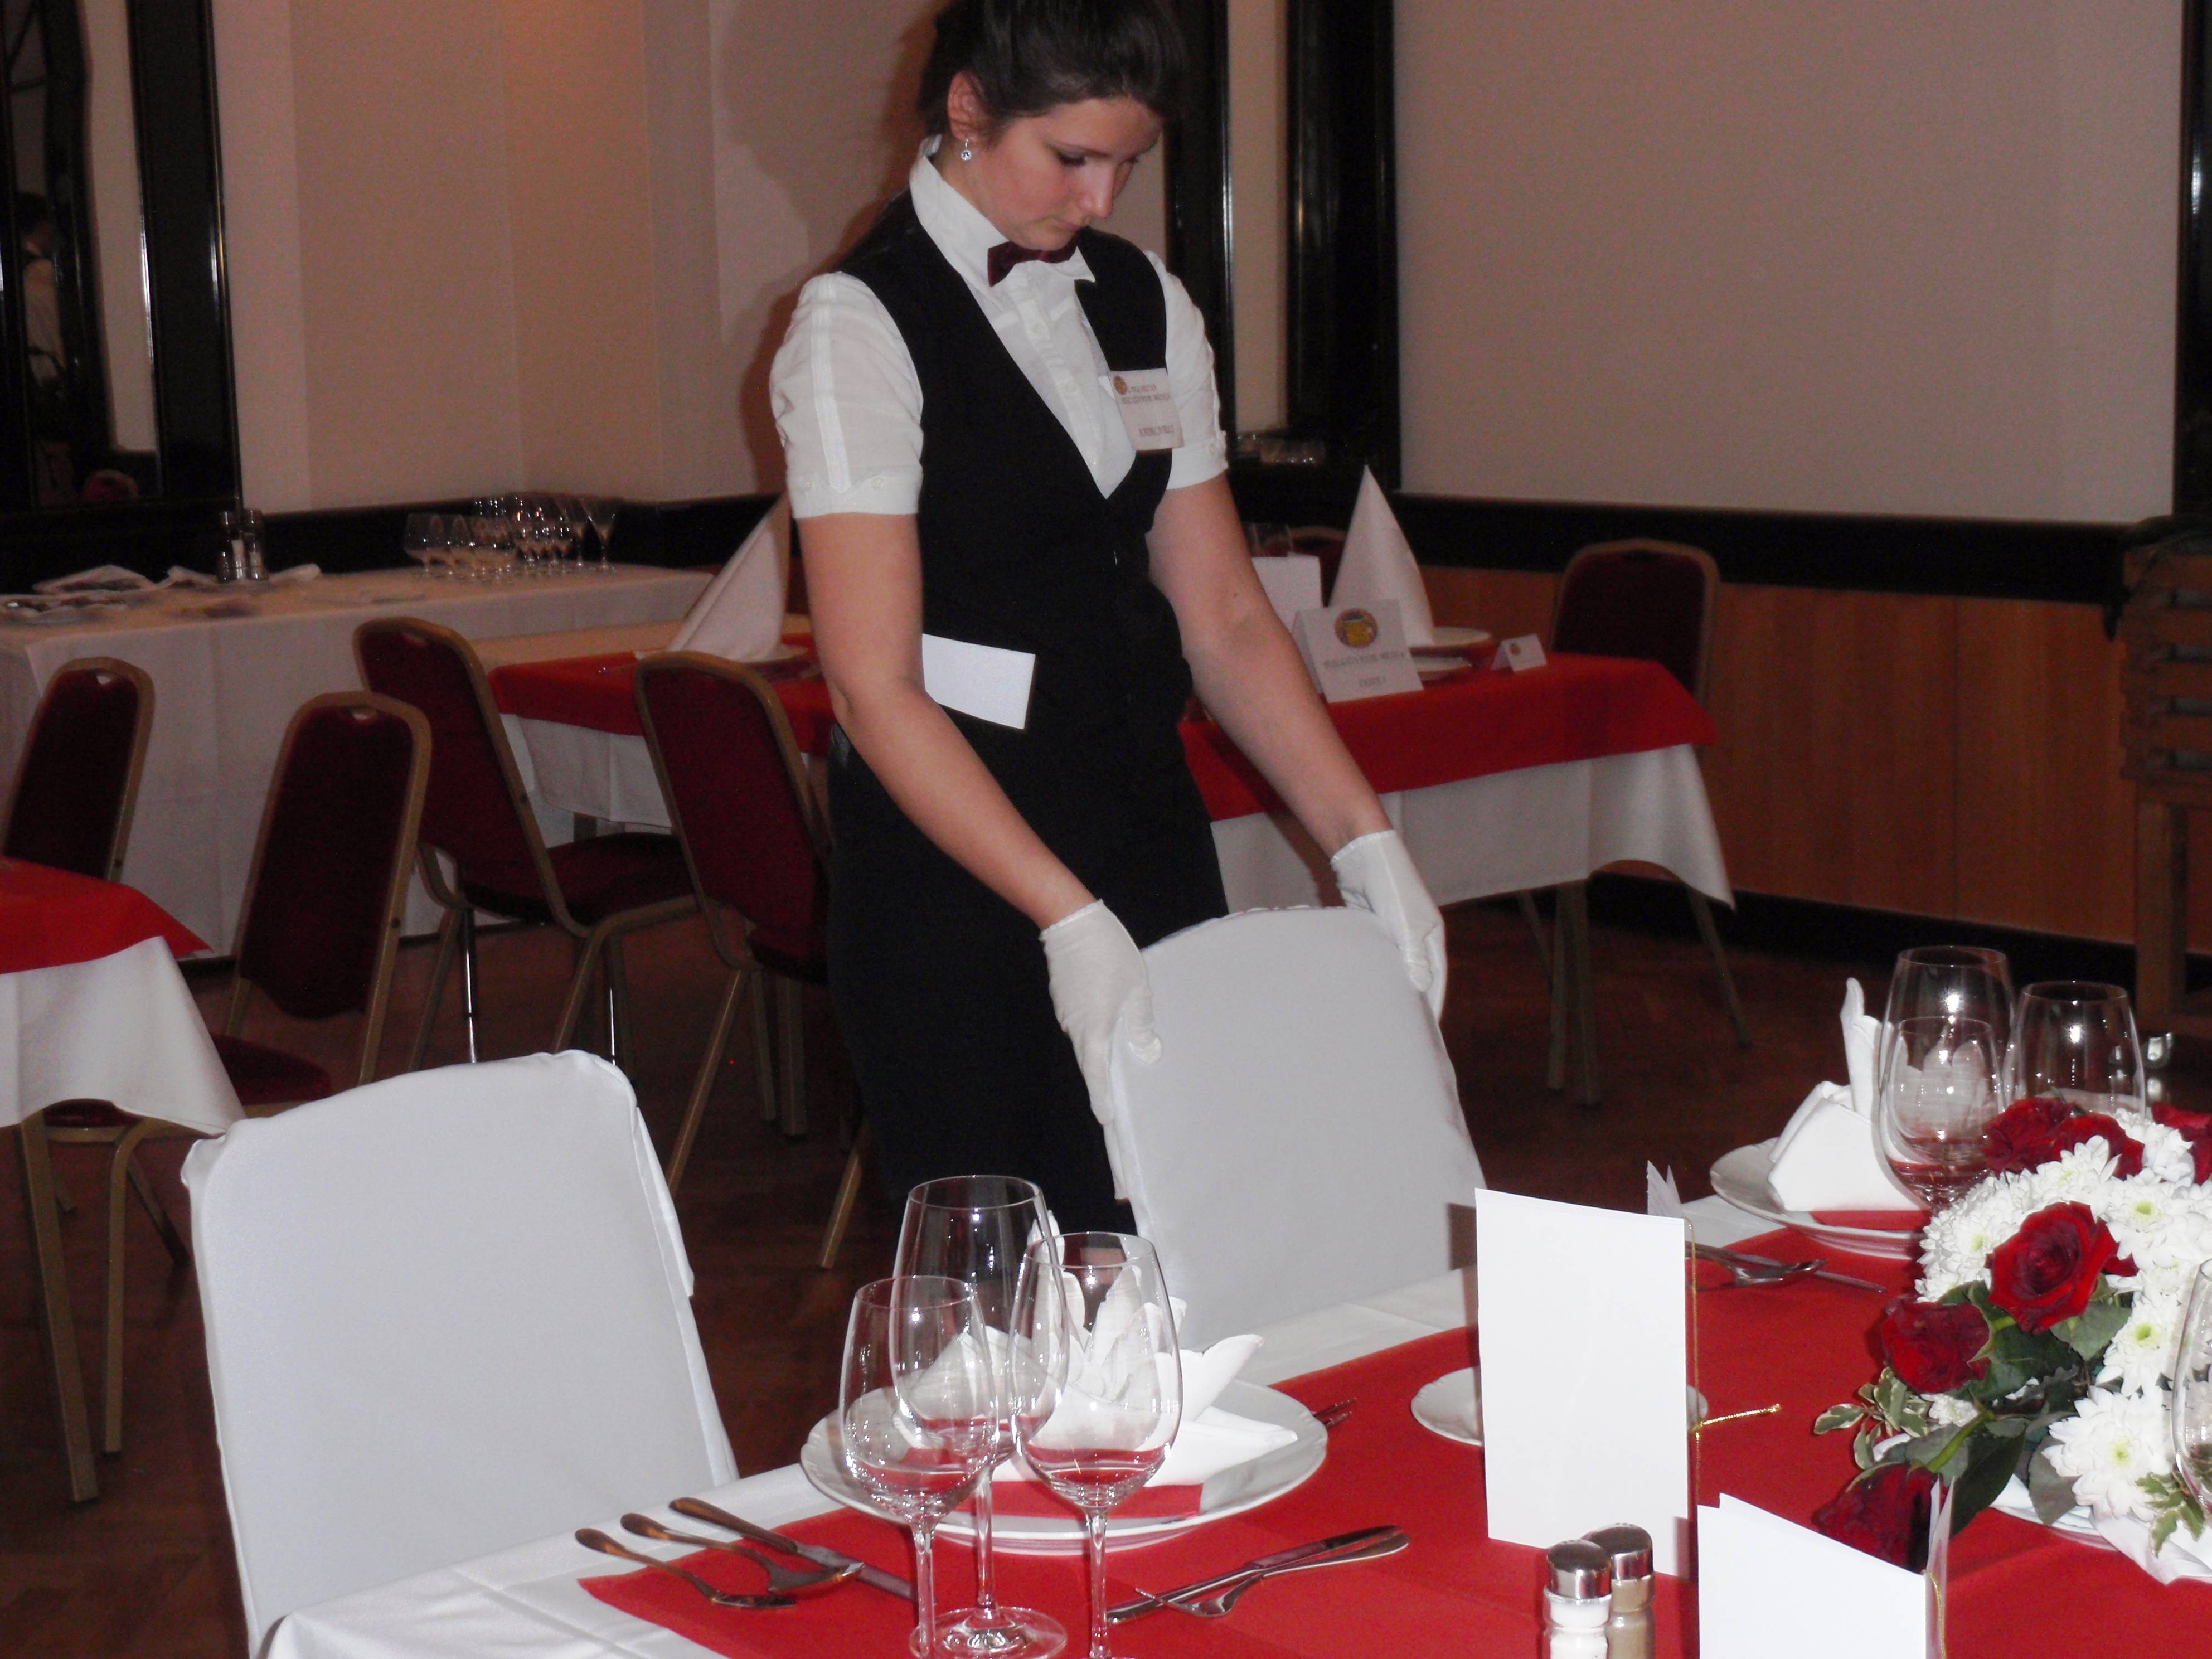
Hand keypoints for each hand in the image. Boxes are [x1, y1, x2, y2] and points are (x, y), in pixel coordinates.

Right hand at [1040, 900, 1159, 1126]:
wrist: (1071, 921)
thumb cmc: (1108, 953)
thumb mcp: (1137, 988)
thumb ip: (1141, 1023)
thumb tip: (1147, 1053)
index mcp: (1095, 1029)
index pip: (1098, 1075)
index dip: (1103, 1100)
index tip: (1108, 1121)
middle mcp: (1076, 1027)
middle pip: (1091, 1063)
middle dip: (1103, 1085)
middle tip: (1117, 1107)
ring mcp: (1067, 1013)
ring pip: (1087, 1043)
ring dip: (1102, 1055)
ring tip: (1122, 1066)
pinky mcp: (1065, 1000)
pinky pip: (1082, 1025)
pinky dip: (1096, 1033)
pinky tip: (1111, 1028)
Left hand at [1330, 828, 1446, 1017]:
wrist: (1361, 853)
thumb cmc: (1391, 884)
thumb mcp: (1405, 923)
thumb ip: (1413, 957)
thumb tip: (1421, 991)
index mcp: (1430, 937)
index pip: (1434, 980)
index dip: (1431, 1007)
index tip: (1425, 1035)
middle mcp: (1414, 937)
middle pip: (1415, 977)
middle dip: (1409, 1003)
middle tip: (1400, 1034)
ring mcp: (1392, 933)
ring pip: (1392, 969)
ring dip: (1387, 989)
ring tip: (1378, 1019)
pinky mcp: (1370, 928)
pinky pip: (1373, 958)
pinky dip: (1370, 974)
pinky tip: (1360, 991)